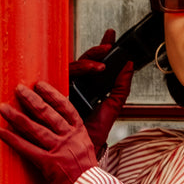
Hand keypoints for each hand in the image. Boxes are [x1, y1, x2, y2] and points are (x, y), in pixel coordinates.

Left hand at [0, 80, 96, 183]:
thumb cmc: (89, 183)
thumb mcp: (87, 157)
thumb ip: (74, 145)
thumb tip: (60, 135)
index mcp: (82, 136)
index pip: (67, 109)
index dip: (53, 95)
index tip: (41, 86)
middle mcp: (71, 140)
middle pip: (48, 114)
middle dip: (31, 100)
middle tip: (18, 89)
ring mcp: (60, 151)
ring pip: (35, 128)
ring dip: (17, 116)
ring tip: (3, 107)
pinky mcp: (49, 165)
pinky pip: (27, 148)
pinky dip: (12, 139)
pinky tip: (0, 131)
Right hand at [69, 29, 133, 152]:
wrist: (83, 149)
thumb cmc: (95, 131)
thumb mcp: (113, 106)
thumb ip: (121, 86)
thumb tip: (130, 66)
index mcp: (88, 86)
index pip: (94, 63)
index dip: (102, 49)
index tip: (111, 35)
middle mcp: (74, 84)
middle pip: (83, 62)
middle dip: (95, 52)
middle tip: (108, 46)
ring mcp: (63, 88)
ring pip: (72, 67)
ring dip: (87, 63)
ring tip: (102, 66)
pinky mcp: (54, 94)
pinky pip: (62, 77)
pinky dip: (76, 73)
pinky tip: (88, 73)